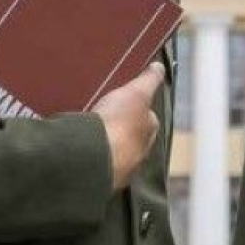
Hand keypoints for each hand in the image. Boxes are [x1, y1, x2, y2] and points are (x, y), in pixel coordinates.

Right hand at [93, 62, 163, 190]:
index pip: (147, 116)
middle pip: (132, 136)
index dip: (137, 107)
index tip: (124, 101)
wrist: (93, 158)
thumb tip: (160, 67)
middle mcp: (140, 151)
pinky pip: (100, 163)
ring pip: (116, 151)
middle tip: (105, 116)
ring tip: (91, 133)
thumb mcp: (136, 92)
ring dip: (107, 144)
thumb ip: (149, 80)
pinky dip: (94, 156)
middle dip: (122, 129)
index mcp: (149, 130)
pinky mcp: (103, 178)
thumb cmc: (119, 123)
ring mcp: (122, 167)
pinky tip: (83, 150)